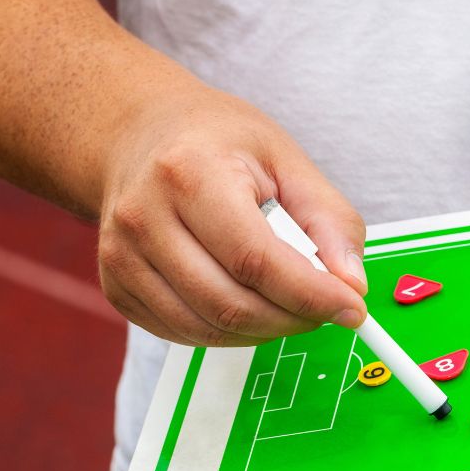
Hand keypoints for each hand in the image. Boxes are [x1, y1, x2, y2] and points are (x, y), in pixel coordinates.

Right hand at [97, 85, 367, 346]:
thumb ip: (328, 219)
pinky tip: (249, 300)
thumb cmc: (214, 142)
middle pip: (230, 303)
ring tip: (290, 301)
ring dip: (265, 330)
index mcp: (188, 172)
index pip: (255, 258)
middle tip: (328, 308)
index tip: (352, 308)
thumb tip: (351, 285)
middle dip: (294, 317)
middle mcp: (143, 217)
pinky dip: (230, 332)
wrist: (138, 136)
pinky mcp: (117, 289)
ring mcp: (121, 258)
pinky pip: (184, 334)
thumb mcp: (285, 159)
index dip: (310, 293)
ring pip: (207, 328)